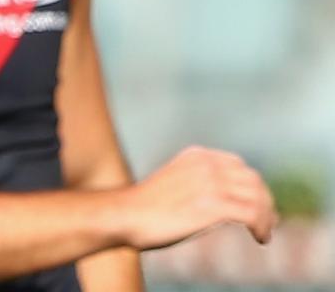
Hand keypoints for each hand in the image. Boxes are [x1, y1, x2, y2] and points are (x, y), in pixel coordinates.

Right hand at [120, 145, 277, 249]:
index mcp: (197, 155)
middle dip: (265, 202)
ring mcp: (212, 183)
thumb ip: (198, 181)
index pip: (239, 166)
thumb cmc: (145, 207)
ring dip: (266, 217)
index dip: (252, 187)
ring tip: (263, 234)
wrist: (125, 215)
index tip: (255, 205)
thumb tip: (222, 200)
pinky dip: (261, 226)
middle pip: (254, 181)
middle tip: (266, 223)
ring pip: (258, 197)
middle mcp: (208, 164)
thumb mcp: (175, 181)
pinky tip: (258, 237)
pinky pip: (253, 214)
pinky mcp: (214, 205)